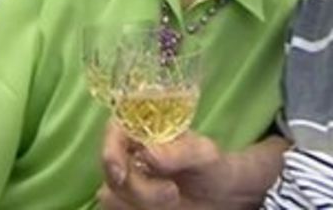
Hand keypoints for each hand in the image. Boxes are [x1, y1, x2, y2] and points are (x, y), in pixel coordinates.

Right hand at [98, 122, 228, 209]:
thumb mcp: (205, 155)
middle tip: (172, 192)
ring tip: (174, 201)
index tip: (122, 175)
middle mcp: (129, 156)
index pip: (115, 131)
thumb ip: (180, 152)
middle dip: (139, 188)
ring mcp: (127, 183)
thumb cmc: (213, 167)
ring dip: (142, 204)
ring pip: (112, 198)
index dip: (111, 150)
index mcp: (144, 132)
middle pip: (111, 171)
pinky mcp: (129, 205)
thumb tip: (147, 152)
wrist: (221, 198)